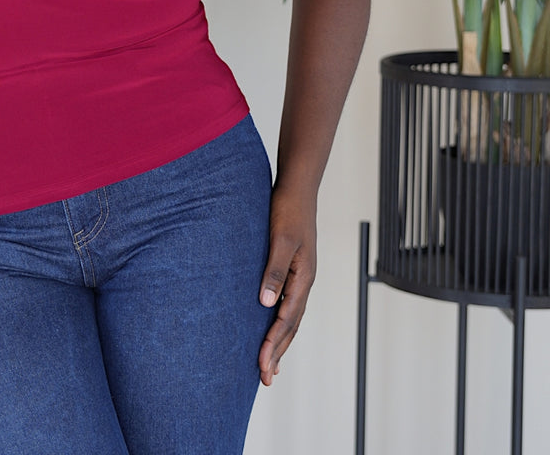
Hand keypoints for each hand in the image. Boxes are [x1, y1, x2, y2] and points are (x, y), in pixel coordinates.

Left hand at [257, 186, 316, 385]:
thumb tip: (266, 304)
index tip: (263, 366)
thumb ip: (274, 270)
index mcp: (303, 277)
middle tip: (266, 379)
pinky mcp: (292, 269)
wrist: (298, 187)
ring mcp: (299, 276)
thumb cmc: (288, 209)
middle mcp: (303, 281)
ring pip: (290, 318)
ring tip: (270, 366)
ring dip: (280, 342)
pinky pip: (287, 304)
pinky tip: (270, 327)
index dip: (274, 344)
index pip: (286, 320)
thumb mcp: (281, 239)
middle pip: (291, 325)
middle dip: (278, 352)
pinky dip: (280, 322)